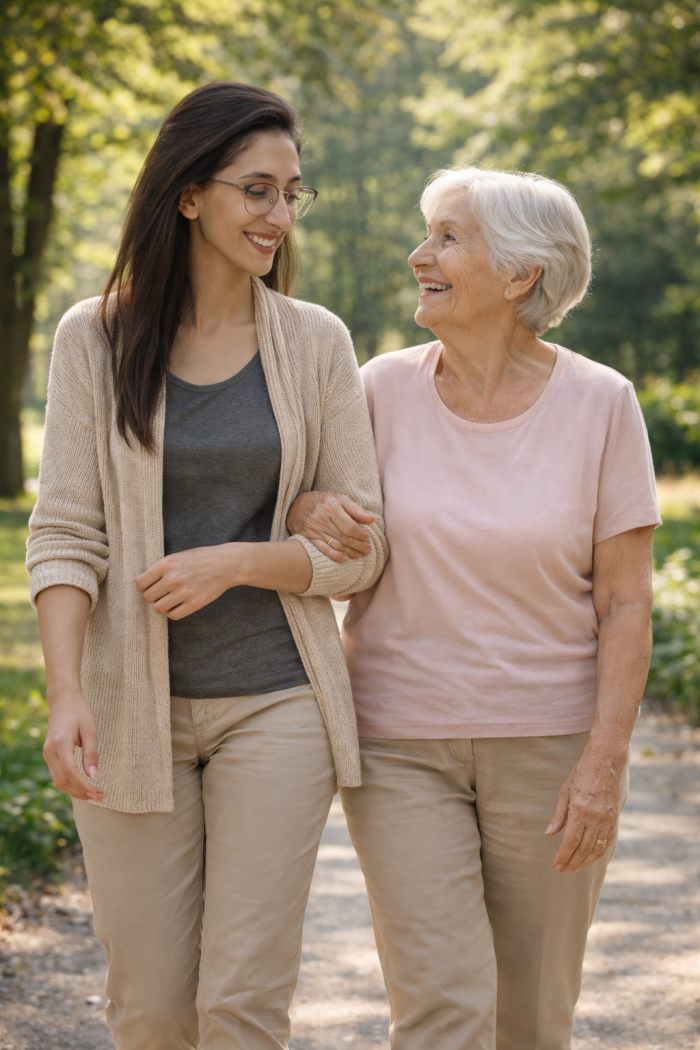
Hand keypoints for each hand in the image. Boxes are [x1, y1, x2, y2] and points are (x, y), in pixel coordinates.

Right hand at [43, 694, 103, 802]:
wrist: (63, 702)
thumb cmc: (79, 713)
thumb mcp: (90, 730)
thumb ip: (91, 753)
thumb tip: (94, 776)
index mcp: (60, 743)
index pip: (70, 772)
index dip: (83, 786)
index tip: (98, 792)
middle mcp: (49, 751)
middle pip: (63, 781)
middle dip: (81, 792)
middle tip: (101, 797)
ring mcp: (47, 754)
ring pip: (58, 781)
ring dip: (75, 791)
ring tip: (94, 795)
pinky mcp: (48, 755)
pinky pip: (57, 775)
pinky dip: (70, 784)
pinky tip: (83, 787)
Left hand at [134, 545, 236, 618]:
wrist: (225, 564)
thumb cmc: (200, 559)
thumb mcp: (176, 557)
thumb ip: (157, 568)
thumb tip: (137, 582)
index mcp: (166, 564)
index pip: (141, 584)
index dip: (144, 587)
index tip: (151, 586)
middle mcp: (173, 578)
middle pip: (148, 597)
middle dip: (153, 596)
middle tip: (163, 593)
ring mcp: (184, 592)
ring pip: (158, 608)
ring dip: (162, 605)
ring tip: (171, 599)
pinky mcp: (194, 603)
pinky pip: (173, 615)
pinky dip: (173, 612)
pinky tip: (179, 604)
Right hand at [286, 491, 374, 563]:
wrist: (295, 506)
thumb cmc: (322, 501)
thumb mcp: (338, 498)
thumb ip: (355, 509)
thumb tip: (371, 520)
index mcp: (331, 506)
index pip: (349, 525)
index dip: (361, 534)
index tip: (368, 538)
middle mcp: (322, 518)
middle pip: (344, 536)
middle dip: (358, 545)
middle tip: (368, 550)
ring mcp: (314, 529)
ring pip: (336, 544)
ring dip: (350, 551)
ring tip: (360, 555)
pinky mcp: (309, 538)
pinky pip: (324, 549)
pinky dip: (335, 555)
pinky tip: (345, 559)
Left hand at [546, 746, 625, 873]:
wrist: (605, 763)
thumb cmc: (581, 774)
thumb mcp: (565, 791)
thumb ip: (558, 815)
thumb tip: (549, 833)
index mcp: (580, 810)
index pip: (571, 841)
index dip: (563, 855)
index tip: (556, 865)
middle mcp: (595, 818)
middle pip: (583, 848)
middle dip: (572, 862)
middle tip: (563, 871)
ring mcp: (606, 819)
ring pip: (596, 848)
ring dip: (585, 861)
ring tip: (574, 868)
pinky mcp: (613, 819)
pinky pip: (606, 841)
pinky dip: (598, 853)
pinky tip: (590, 858)